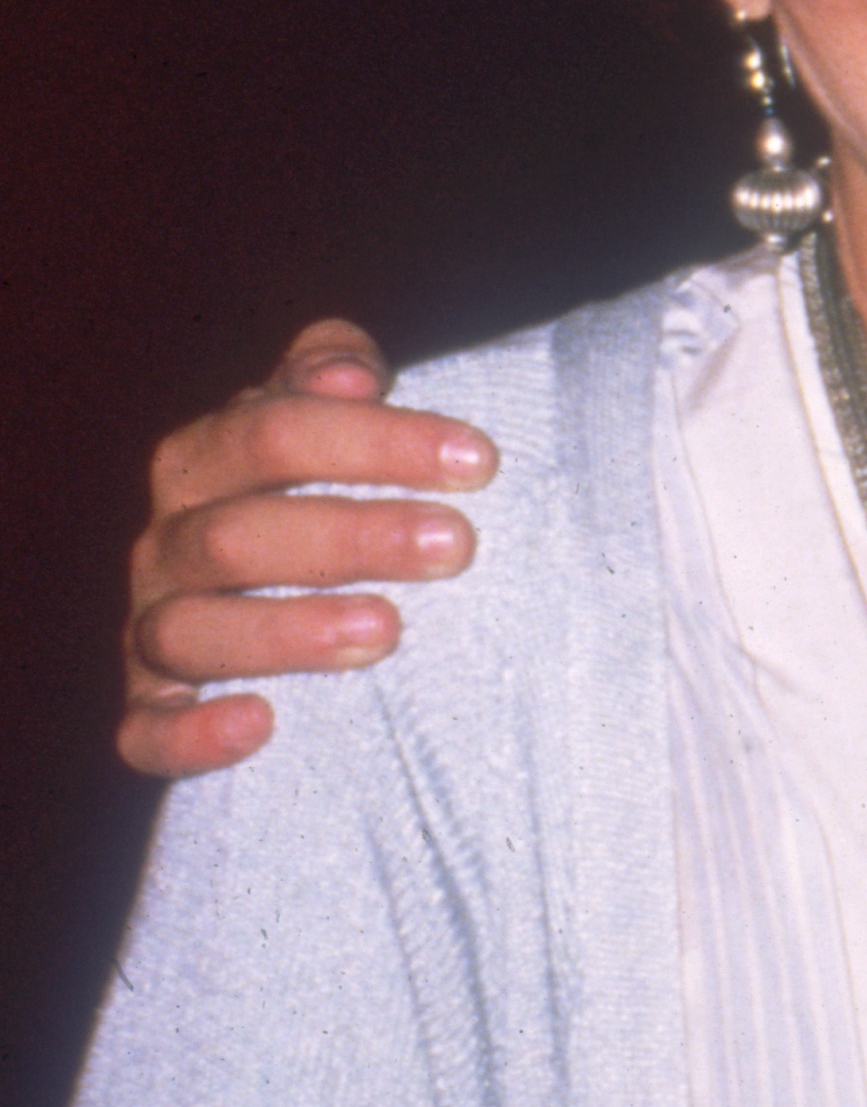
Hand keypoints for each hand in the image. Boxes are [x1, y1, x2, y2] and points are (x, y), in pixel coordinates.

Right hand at [119, 324, 494, 778]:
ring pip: (190, 630)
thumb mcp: (335, 421)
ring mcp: (158, 627)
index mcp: (206, 461)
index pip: (274, 432)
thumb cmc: (330, 489)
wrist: (290, 587)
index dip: (374, 441)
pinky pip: (146, 732)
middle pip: (236, 534)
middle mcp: (171, 544)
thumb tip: (347, 373)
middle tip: (456, 545)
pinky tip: (259, 725)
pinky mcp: (156, 708)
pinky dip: (190, 733)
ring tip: (386, 631)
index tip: (480, 462)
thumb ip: (334, 375)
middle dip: (349, 536)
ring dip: (286, 631)